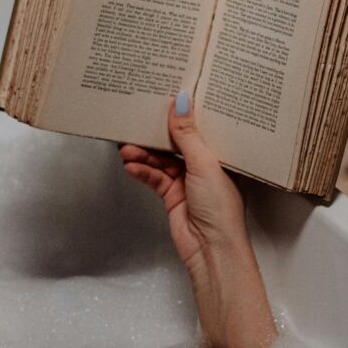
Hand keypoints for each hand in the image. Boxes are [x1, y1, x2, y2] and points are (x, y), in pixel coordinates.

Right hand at [119, 91, 246, 269]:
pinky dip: (142, 171)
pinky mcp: (173, 196)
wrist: (211, 249)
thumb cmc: (220, 208)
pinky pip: (154, 178)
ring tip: (127, 148)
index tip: (165, 98)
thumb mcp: (204, 164)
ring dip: (144, 155)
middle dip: (156, 136)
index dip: (183, 114)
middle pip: (176, 144)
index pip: (200, 129)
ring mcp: (188, 182)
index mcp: (220, 155)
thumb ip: (188, 134)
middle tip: (136, 123)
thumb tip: (181, 102)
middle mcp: (205, 167)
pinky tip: (130, 166)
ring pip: (161, 161)